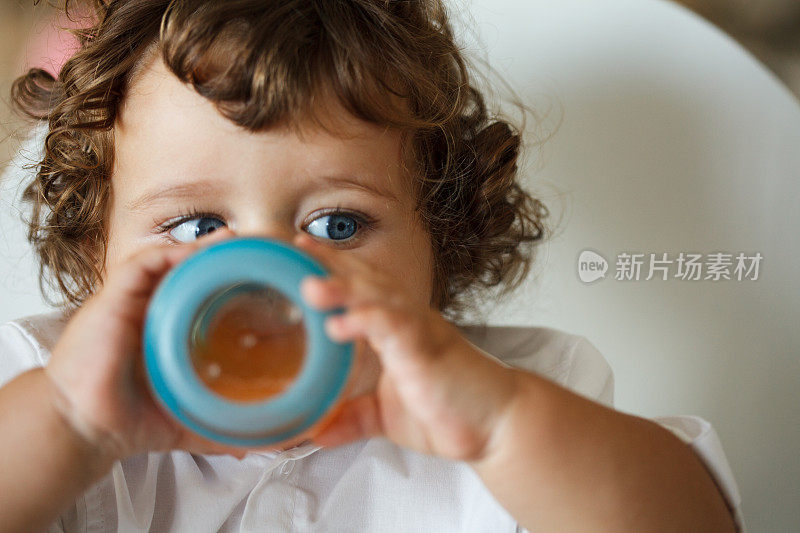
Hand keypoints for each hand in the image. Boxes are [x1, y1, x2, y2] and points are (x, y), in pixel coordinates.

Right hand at [43, 228, 294, 461]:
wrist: (82, 428)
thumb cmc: (126, 420)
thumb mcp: (186, 420)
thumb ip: (220, 426)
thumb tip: (259, 443)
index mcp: (166, 330)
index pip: (200, 294)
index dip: (228, 281)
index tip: (262, 277)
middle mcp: (149, 310)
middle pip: (187, 270)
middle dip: (221, 257)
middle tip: (255, 250)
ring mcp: (131, 302)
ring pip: (167, 261)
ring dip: (201, 248)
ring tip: (235, 240)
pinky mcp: (113, 298)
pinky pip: (143, 265)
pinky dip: (171, 254)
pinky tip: (200, 251)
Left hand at [294, 233, 520, 461]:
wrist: (499, 425)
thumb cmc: (453, 410)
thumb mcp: (388, 416)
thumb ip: (355, 417)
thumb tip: (319, 432)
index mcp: (398, 328)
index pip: (361, 288)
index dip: (332, 268)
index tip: (299, 252)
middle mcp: (408, 321)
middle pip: (366, 281)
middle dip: (331, 262)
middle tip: (295, 246)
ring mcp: (419, 332)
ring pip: (378, 298)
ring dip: (343, 289)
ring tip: (310, 287)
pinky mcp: (428, 350)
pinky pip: (396, 327)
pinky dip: (368, 321)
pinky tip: (341, 324)